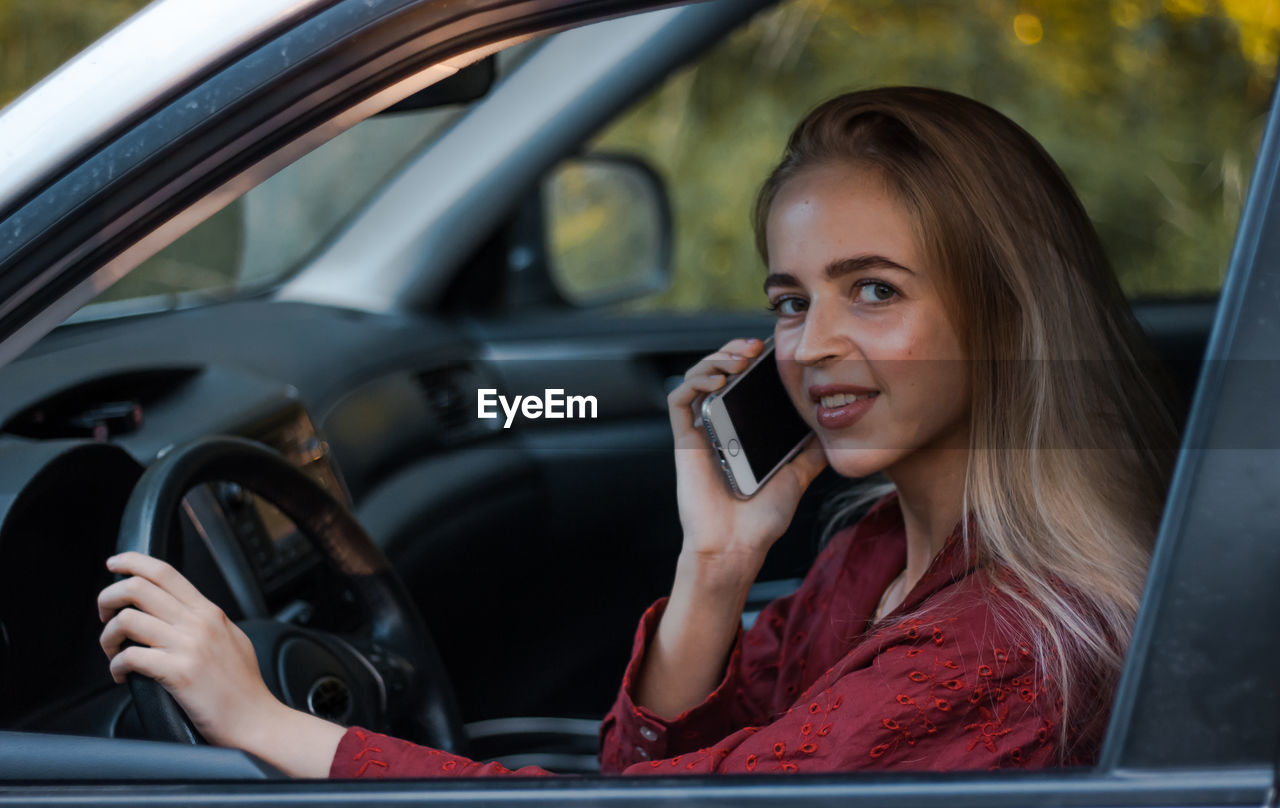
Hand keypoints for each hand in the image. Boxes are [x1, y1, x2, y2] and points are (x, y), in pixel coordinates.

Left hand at [97, 552, 282, 748]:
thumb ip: (207, 622)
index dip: (133, 562)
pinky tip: (122, 675)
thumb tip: (180, 611)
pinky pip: (130, 657)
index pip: (165, 572)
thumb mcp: (232, 639)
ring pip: (128, 620)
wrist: (256, 720)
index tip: (115, 563)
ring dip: (108, 636)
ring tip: (113, 652)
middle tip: (105, 614)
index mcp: (210, 612)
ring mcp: (189, 647)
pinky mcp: (179, 673)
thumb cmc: (244, 687)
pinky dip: (116, 666)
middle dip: (109, 597)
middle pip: (139, 588)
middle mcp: (199, 623)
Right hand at [667, 337, 827, 583]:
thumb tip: (834, 426)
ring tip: (739, 358)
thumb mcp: (798, 475)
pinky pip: (679, 400)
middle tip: (755, 347)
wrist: (739, 547)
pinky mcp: (684, 441)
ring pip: (696, 378)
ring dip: (715, 359)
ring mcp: (700, 432)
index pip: (742, 382)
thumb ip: (811, 450)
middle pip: (717, 372)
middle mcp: (718, 426)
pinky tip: (718, 380)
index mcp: (741, 430)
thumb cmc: (762, 518)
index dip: (752, 360)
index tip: (772, 350)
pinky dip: (695, 381)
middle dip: (734, 351)